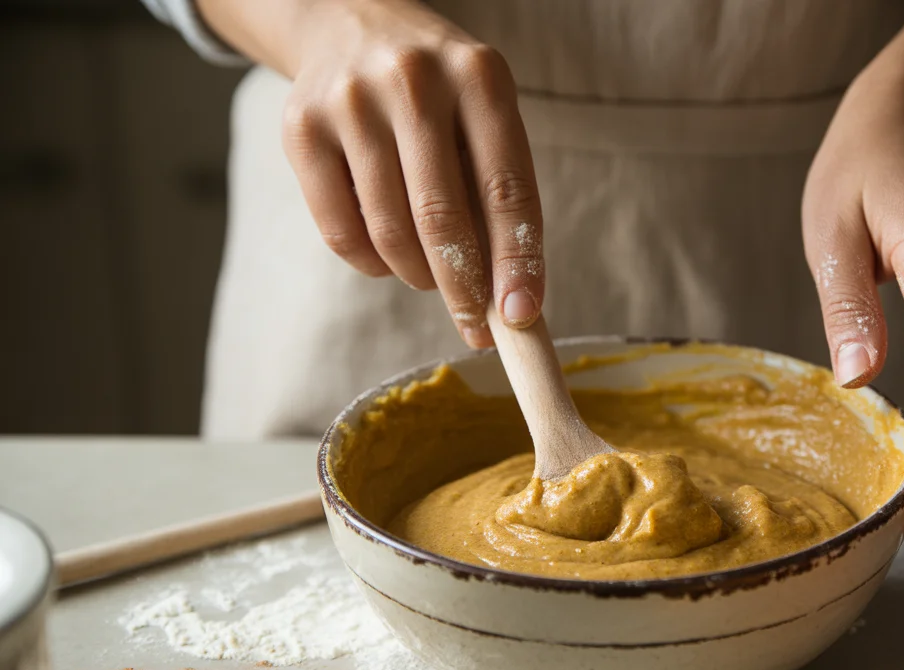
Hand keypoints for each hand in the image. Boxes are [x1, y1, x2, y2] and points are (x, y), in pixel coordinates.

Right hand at [278, 0, 542, 346]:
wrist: (349, 23)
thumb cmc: (437, 92)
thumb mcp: (482, 115)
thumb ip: (495, 193)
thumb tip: (508, 297)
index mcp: (479, 76)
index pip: (506, 188)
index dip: (517, 261)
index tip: (522, 316)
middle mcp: (414, 81)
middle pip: (441, 218)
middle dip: (463, 289)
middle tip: (474, 324)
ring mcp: (350, 102)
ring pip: (389, 233)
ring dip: (417, 276)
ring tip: (431, 275)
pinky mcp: (301, 128)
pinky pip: (341, 233)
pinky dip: (372, 264)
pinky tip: (387, 255)